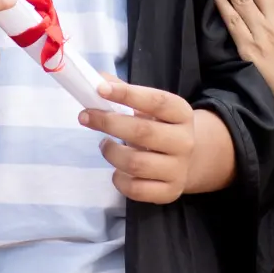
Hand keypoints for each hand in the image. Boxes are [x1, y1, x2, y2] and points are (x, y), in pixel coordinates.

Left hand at [78, 78, 196, 203]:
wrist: (187, 160)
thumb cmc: (160, 127)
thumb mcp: (149, 106)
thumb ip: (125, 92)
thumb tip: (97, 80)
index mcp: (181, 113)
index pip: (156, 101)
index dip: (127, 94)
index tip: (100, 89)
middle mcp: (184, 141)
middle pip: (143, 132)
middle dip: (108, 123)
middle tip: (86, 116)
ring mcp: (178, 169)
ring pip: (136, 163)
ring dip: (111, 152)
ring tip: (104, 145)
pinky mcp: (169, 192)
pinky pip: (137, 189)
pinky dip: (119, 180)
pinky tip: (117, 170)